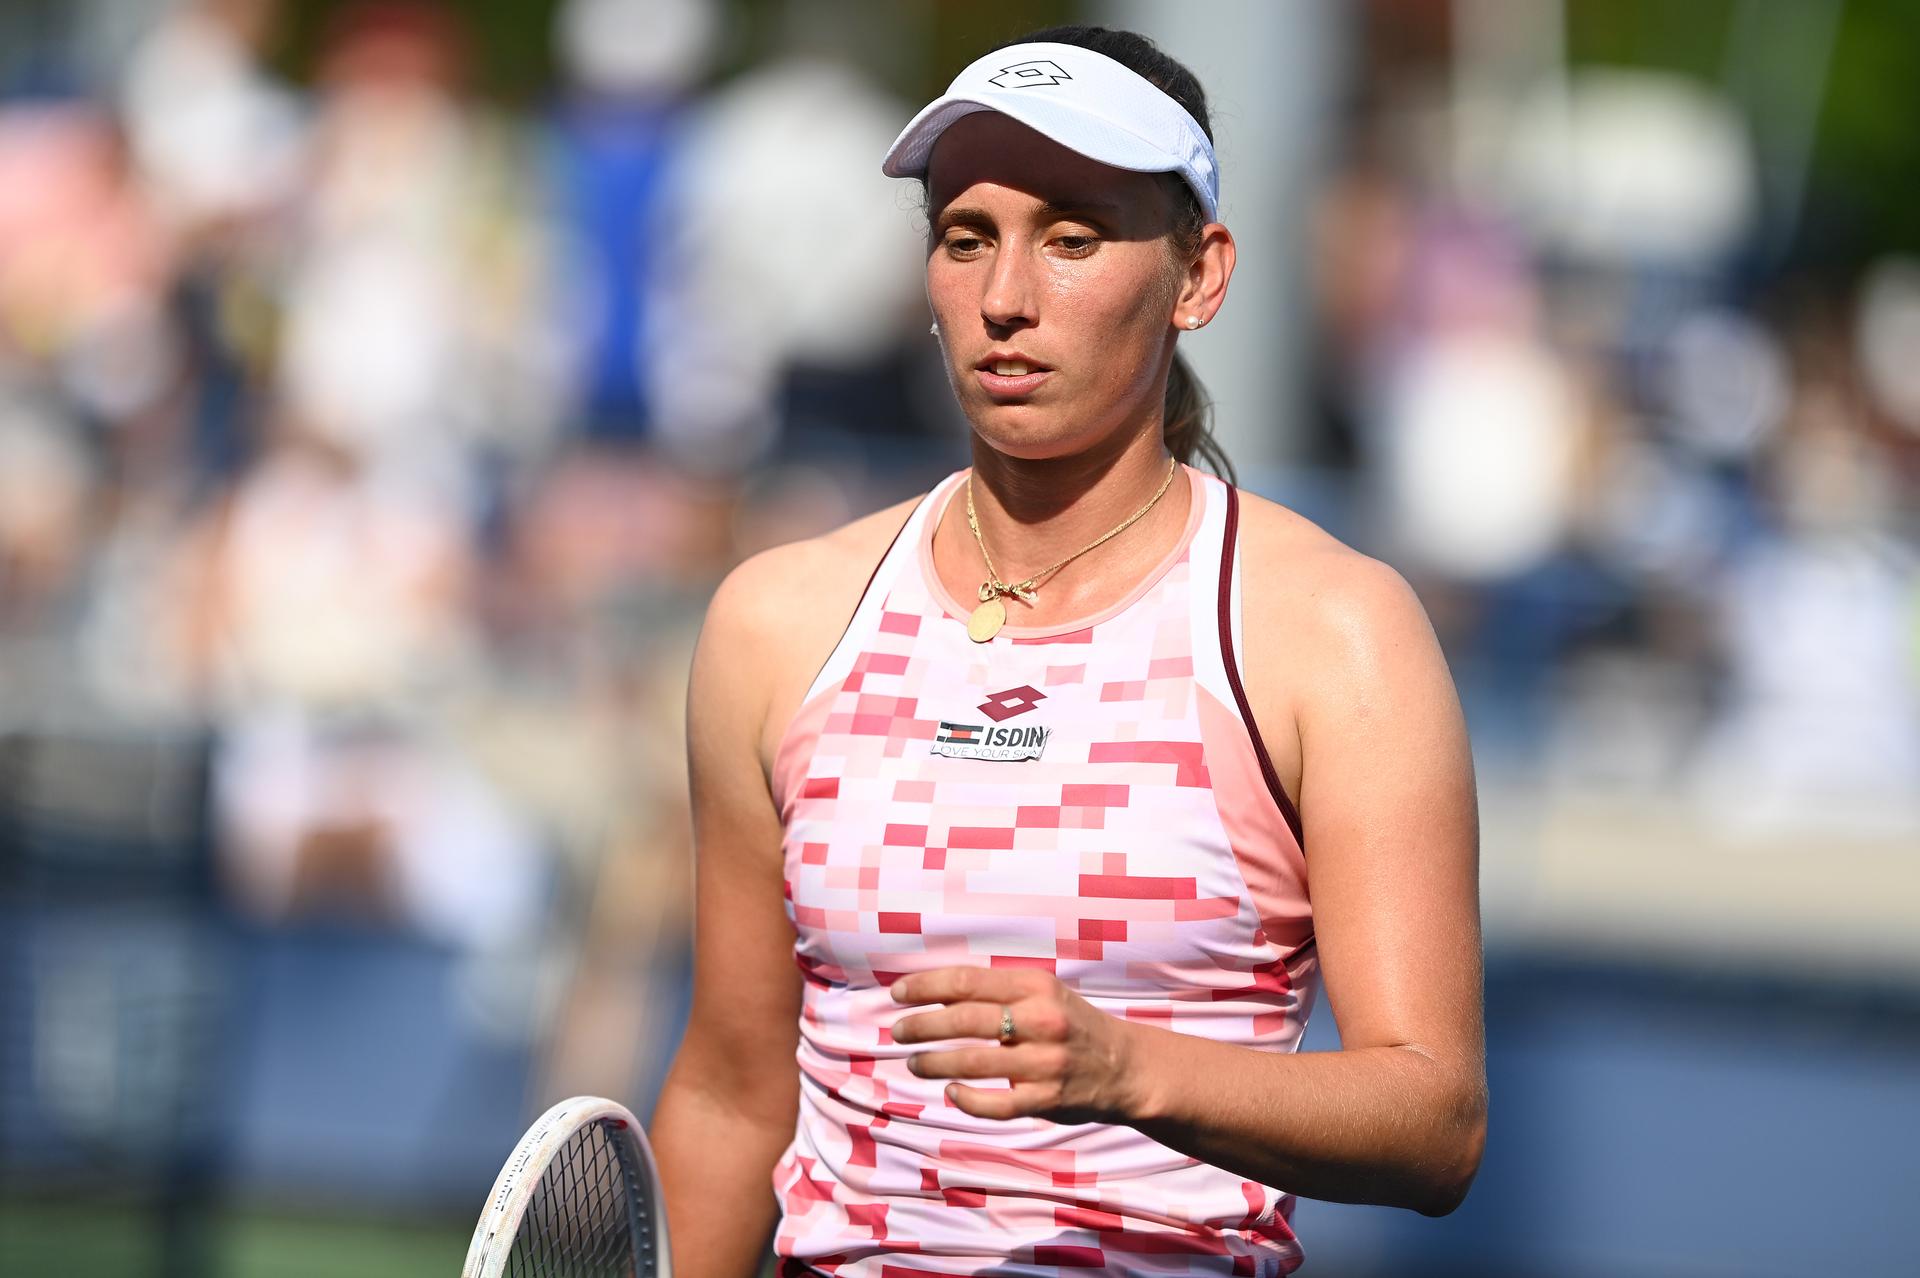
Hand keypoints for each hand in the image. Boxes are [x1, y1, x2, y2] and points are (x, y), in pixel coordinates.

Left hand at [889, 967, 1145, 1123]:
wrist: (1126, 1067)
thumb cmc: (1071, 1025)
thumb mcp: (1042, 995)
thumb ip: (996, 993)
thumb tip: (933, 995)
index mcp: (1035, 986)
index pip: (968, 981)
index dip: (926, 986)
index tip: (897, 994)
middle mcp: (1042, 1020)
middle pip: (965, 1019)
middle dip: (922, 1026)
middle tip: (897, 1031)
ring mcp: (1045, 1062)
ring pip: (973, 1062)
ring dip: (934, 1063)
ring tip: (914, 1063)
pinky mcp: (1048, 1099)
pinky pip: (996, 1104)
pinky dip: (967, 1099)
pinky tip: (952, 1092)